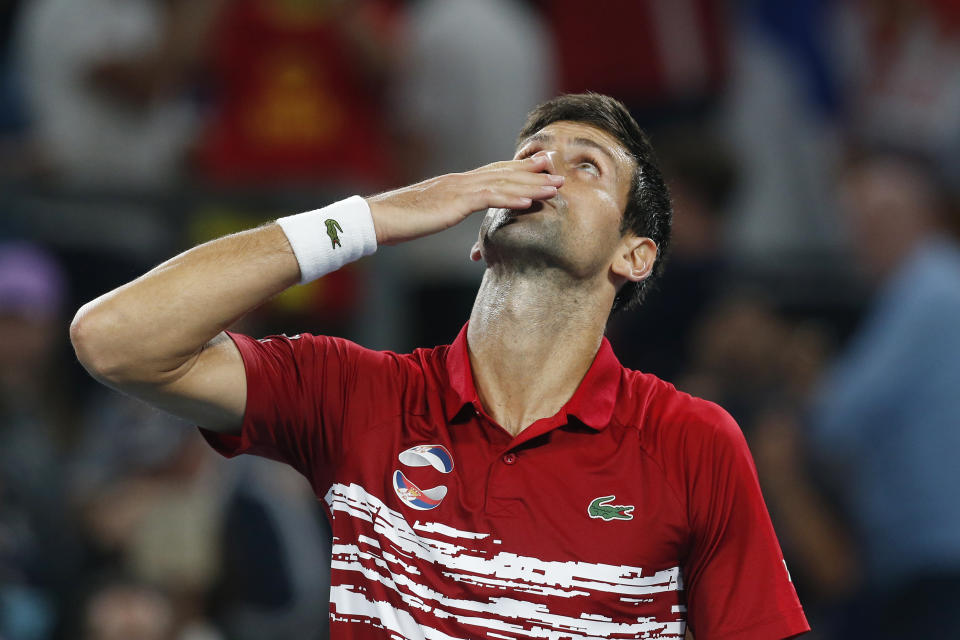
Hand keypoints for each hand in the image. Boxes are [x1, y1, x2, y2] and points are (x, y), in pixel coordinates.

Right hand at [366, 155, 563, 244]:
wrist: (378, 217)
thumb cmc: (399, 219)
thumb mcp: (430, 212)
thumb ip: (446, 208)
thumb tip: (451, 213)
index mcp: (456, 182)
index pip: (494, 171)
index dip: (520, 167)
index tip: (541, 164)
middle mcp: (460, 180)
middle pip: (504, 173)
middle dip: (533, 173)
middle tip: (559, 171)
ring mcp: (458, 190)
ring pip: (502, 184)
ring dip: (531, 186)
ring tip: (554, 188)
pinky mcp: (454, 203)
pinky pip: (487, 200)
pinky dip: (510, 200)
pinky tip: (528, 203)